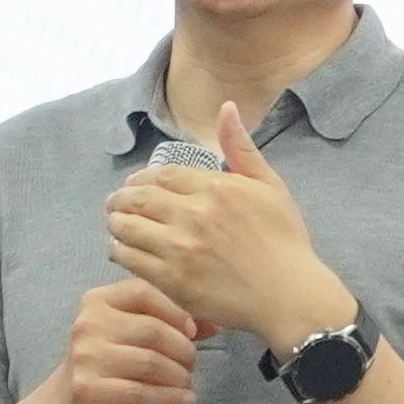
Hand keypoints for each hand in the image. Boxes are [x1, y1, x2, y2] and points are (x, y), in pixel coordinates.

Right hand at [54, 277, 203, 403]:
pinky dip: (170, 398)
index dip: (175, 311)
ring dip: (179, 376)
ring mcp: (85, 358)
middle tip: (192, 364)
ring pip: (150, 363)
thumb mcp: (128, 334)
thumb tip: (214, 324)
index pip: (144, 292)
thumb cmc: (106, 364)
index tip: (193, 331)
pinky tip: (185, 399)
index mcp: (97, 301)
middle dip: (183, 349)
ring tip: (187, 382)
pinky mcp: (88, 390)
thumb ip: (166, 322)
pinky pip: (140, 392)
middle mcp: (87, 324)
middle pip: (152, 331)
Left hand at [104, 110, 351, 351]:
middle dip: (121, 198)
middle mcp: (194, 214)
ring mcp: (180, 248)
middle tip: (114, 203)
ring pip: (129, 227)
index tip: (135, 183)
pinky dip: (119, 251)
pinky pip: (131, 259)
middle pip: (139, 198)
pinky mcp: (172, 280)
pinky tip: (120, 250)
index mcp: (216, 187)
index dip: (142, 178)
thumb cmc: (284, 241)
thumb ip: (242, 148)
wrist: (289, 295)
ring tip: (114, 224)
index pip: (163, 175)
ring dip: (116, 223)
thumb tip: (227, 108)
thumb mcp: (269, 186)